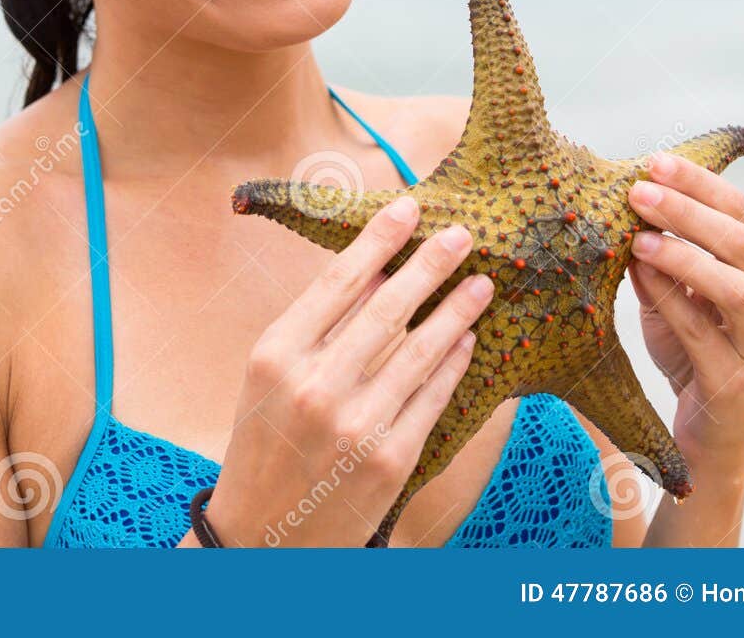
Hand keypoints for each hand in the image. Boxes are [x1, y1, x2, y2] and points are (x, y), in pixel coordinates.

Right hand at [202, 196, 493, 545]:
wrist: (262, 538)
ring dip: (457, 310)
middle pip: (387, 307)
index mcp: (275, 355)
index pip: (338, 281)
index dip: (379, 239)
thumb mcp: (267, 378)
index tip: (409, 206)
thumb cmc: (265, 444)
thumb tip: (373, 268)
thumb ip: (315, 326)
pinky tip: (468, 338)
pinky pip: (433, 397)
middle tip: (463, 233)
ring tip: (481, 282)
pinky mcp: (390, 459)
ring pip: (421, 349)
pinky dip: (454, 363)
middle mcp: (314, 385)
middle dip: (431, 264)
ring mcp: (355, 424)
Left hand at [624, 151, 743, 467]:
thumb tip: (630, 210)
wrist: (710, 436)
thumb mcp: (677, 295)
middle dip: (688, 208)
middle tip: (640, 189)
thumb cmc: (695, 353)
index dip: (698, 181)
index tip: (654, 161)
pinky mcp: (739, 382)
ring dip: (685, 255)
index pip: (740, 208)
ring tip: (639, 238)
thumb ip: (661, 257)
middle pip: (741, 239)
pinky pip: (705, 333)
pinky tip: (641, 277)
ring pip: (736, 285)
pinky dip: (672, 300)